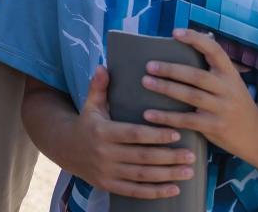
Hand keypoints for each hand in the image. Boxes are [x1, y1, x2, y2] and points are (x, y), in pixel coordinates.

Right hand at [68, 66, 196, 198]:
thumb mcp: (90, 105)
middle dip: (168, 157)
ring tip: (189, 171)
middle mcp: (104, 153)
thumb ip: (99, 87)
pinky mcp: (108, 185)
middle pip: (141, 157)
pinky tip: (174, 189)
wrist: (66, 149)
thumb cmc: (87, 123)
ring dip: (167, 175)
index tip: (176, 133)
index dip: (155, 135)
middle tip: (191, 155)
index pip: (133, 134)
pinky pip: (135, 191)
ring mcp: (106, 172)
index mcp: (102, 131)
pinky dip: (155, 192)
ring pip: (141, 175)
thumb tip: (104, 66)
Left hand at [142, 29, 257, 157]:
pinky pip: (187, 120)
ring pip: (190, 96)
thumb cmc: (234, 103)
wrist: (257, 135)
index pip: (215, 51)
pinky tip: (149, 114)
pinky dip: (166, 117)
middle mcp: (228, 89)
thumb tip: (185, 43)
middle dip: (171, 69)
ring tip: (145, 82)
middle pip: (196, 76)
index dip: (196, 39)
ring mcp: (222, 108)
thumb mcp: (231, 83)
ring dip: (166, 88)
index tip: (175, 32)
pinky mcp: (215, 126)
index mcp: (230, 74)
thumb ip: (213, 69)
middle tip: (149, 65)